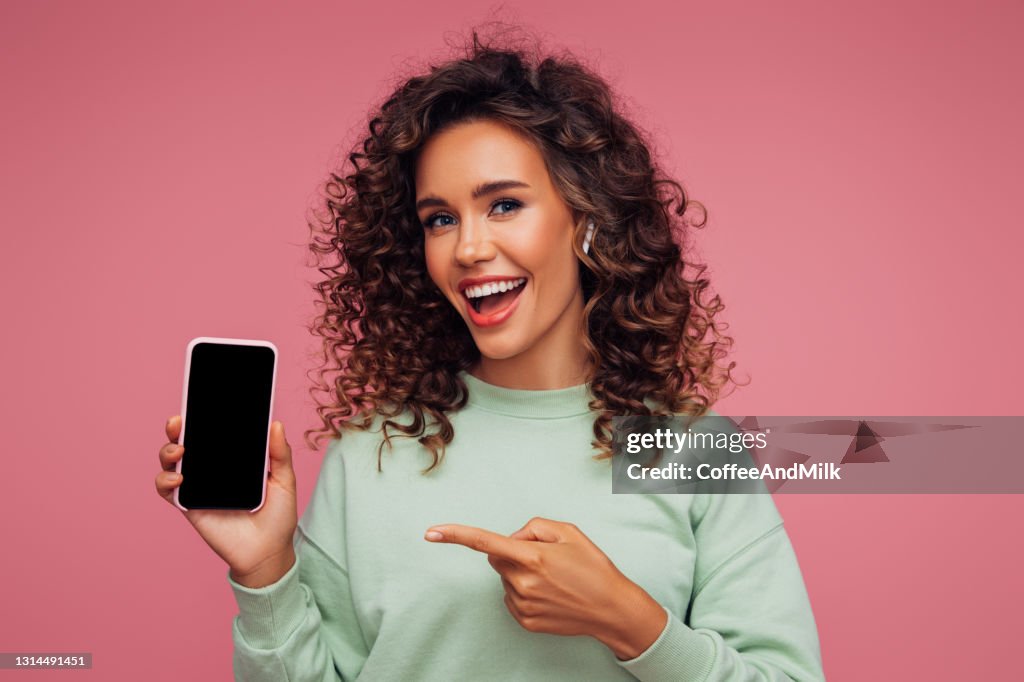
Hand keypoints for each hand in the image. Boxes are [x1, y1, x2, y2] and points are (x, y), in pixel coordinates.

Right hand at [154, 415, 297, 587]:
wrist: (268, 552)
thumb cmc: (277, 516)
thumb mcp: (284, 481)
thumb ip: (279, 454)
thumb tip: (276, 424)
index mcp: (232, 459)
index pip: (213, 433)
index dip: (203, 417)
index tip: (200, 402)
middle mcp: (211, 470)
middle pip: (187, 442)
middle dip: (178, 428)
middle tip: (179, 421)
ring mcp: (198, 486)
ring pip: (171, 462)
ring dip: (168, 451)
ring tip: (180, 451)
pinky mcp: (189, 506)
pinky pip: (167, 490)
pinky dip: (165, 481)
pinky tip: (178, 478)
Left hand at [424, 516, 666, 659]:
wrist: (612, 609)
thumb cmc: (593, 567)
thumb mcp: (569, 532)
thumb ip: (535, 526)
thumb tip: (512, 538)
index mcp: (532, 556)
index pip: (485, 543)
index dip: (456, 535)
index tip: (431, 532)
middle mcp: (523, 581)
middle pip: (496, 558)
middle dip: (511, 553)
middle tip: (543, 557)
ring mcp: (522, 604)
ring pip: (506, 578)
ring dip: (520, 573)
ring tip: (553, 579)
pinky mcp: (525, 620)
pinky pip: (512, 598)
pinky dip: (524, 592)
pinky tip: (549, 594)